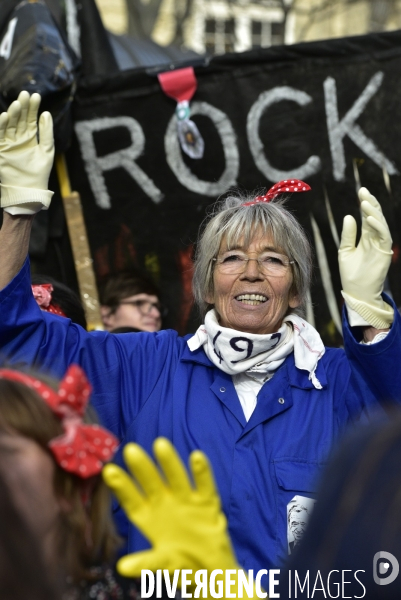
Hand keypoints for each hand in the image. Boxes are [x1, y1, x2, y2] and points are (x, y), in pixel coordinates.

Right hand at [0, 91, 53, 213]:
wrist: (29, 190)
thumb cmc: (40, 173)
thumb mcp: (47, 151)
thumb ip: (47, 133)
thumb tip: (46, 113)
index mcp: (30, 137)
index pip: (30, 118)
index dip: (32, 107)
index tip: (35, 95)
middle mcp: (18, 138)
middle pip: (19, 119)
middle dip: (22, 107)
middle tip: (25, 94)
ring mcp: (9, 143)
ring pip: (9, 125)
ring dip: (12, 114)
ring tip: (17, 104)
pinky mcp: (1, 150)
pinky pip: (0, 136)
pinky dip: (1, 126)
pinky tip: (5, 117)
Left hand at [103, 438, 238, 577]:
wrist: (211, 569)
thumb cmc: (181, 563)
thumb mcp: (163, 564)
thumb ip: (147, 563)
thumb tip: (123, 568)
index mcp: (150, 518)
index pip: (133, 500)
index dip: (122, 487)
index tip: (108, 471)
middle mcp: (166, 504)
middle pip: (152, 483)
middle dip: (142, 468)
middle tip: (130, 450)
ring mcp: (186, 501)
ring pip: (177, 478)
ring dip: (169, 463)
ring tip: (160, 444)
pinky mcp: (207, 504)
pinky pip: (205, 486)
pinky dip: (202, 472)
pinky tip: (197, 457)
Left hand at [338, 187, 392, 328]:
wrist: (356, 292)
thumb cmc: (350, 274)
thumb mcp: (345, 251)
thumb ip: (348, 235)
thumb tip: (349, 216)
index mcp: (366, 237)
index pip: (367, 217)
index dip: (365, 204)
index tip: (361, 191)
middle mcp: (375, 239)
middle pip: (375, 217)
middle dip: (371, 203)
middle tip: (363, 192)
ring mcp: (381, 245)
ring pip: (380, 224)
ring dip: (374, 212)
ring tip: (365, 203)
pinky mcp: (384, 252)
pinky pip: (383, 236)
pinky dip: (377, 226)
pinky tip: (369, 218)